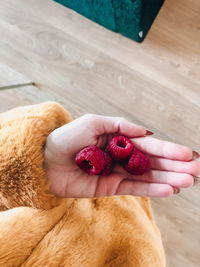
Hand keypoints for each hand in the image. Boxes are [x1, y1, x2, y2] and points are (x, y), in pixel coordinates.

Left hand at [44, 114, 198, 197]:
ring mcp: (116, 173)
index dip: (169, 150)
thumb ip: (120, 126)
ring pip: (147, 177)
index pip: (148, 146)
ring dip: (168, 179)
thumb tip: (147, 132)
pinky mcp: (109, 187)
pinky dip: (151, 189)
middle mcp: (120, 157)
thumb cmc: (66, 138)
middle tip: (197, 170)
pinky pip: (133, 188)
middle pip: (152, 162)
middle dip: (174, 166)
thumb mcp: (93, 122)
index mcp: (118, 140)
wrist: (44, 160)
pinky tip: (168, 189)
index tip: (189, 154)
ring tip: (188, 181)